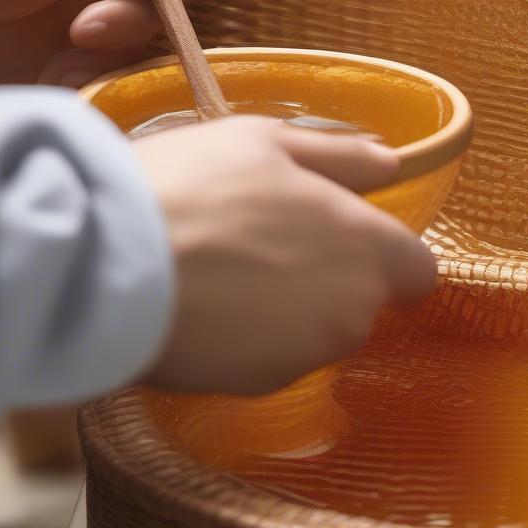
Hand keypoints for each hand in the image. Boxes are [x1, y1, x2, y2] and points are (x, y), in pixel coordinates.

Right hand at [133, 117, 437, 393]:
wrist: (108, 265)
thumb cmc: (192, 188)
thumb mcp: (265, 142)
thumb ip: (340, 156)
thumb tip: (391, 165)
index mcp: (367, 246)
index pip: (419, 271)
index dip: (391, 257)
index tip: (351, 244)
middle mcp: (354, 308)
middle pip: (364, 302)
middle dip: (330, 280)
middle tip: (265, 246)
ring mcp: (310, 354)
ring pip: (318, 333)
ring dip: (290, 312)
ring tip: (225, 274)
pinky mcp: (262, 385)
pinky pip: (272, 359)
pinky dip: (250, 340)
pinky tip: (206, 311)